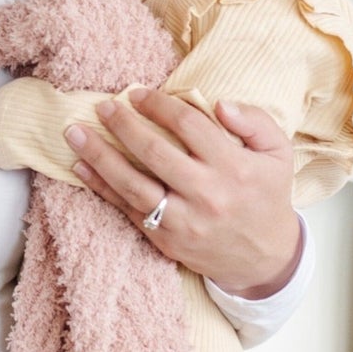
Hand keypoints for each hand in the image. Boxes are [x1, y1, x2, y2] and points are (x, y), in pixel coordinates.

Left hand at [64, 87, 300, 298]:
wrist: (263, 258)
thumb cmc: (266, 196)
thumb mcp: (277, 154)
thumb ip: (255, 121)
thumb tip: (219, 104)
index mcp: (234, 167)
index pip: (189, 125)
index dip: (159, 105)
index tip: (137, 93)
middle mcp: (206, 194)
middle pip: (154, 152)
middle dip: (122, 125)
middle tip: (102, 106)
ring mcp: (183, 220)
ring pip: (132, 184)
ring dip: (99, 156)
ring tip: (75, 133)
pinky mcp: (165, 240)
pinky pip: (126, 210)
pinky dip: (100, 188)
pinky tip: (80, 168)